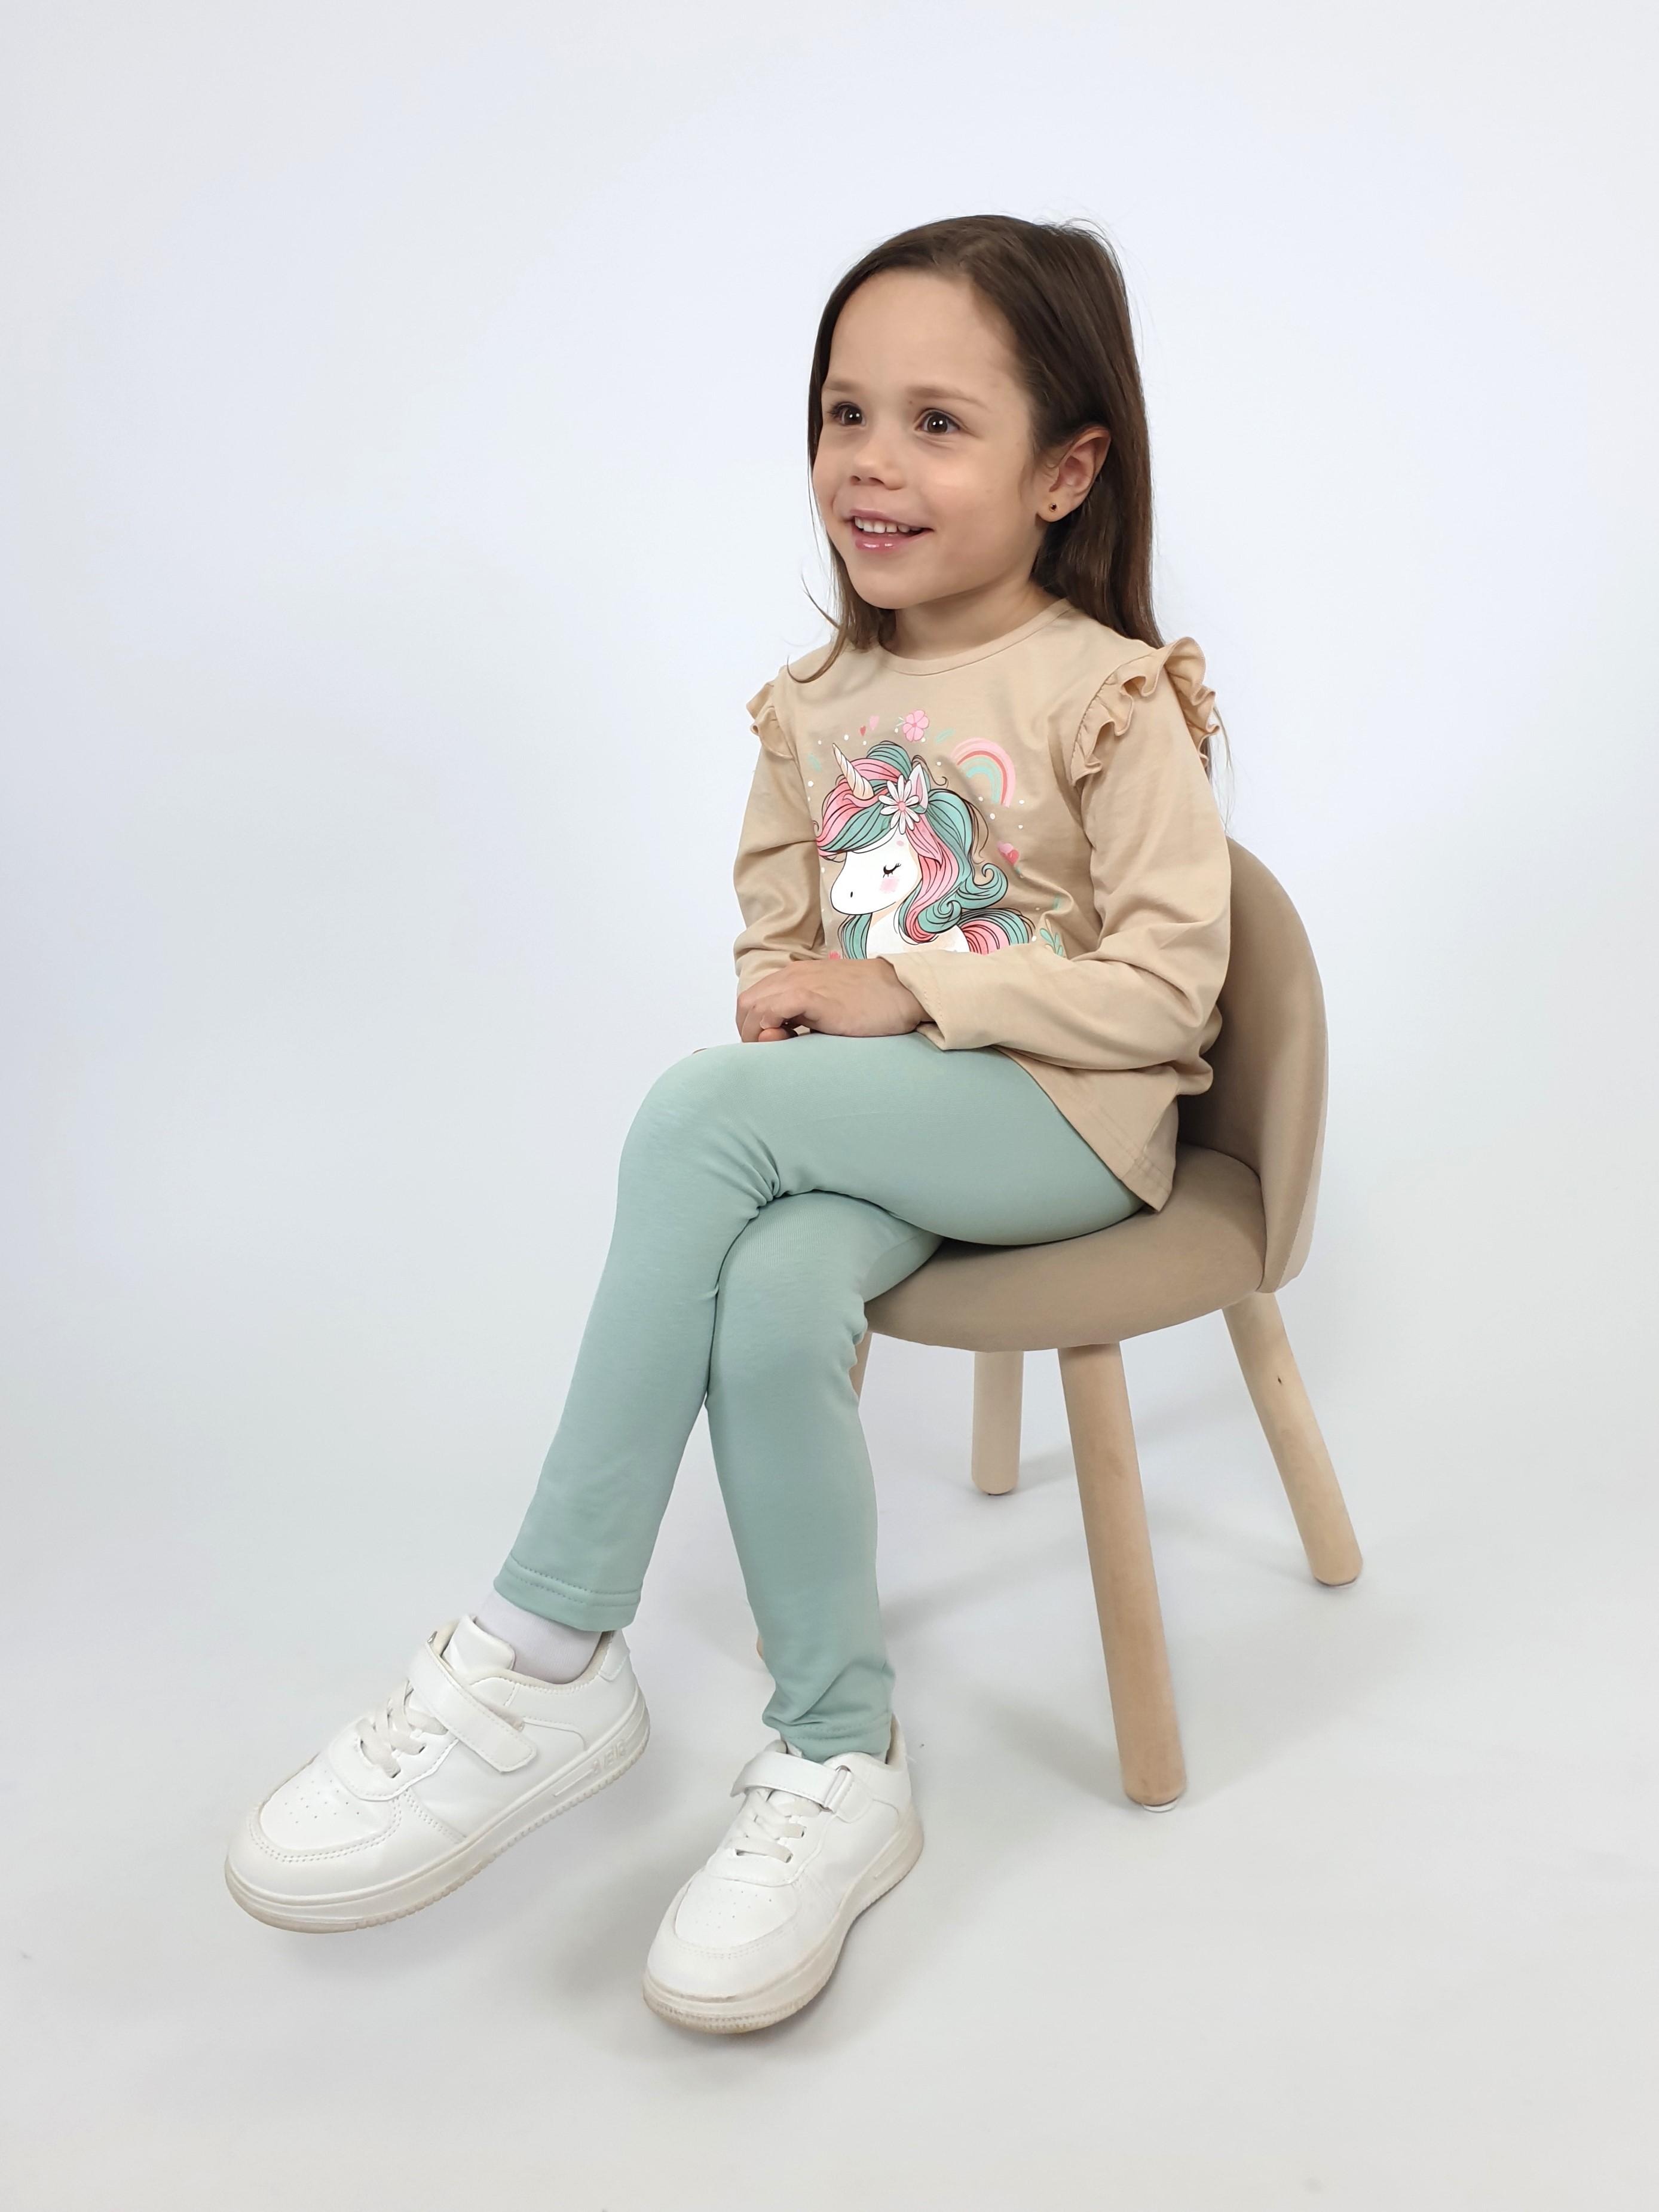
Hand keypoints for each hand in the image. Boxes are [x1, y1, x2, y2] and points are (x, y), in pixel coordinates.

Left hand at [736, 957, 926, 1043]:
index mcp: (795, 977)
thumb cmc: (872, 1003)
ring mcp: (800, 983)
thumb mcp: (829, 1011)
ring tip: (780, 1049)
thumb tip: (776, 1036)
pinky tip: (786, 1039)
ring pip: (752, 1007)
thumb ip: (801, 1019)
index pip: (753, 1000)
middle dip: (749, 1032)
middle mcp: (792, 976)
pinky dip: (768, 1026)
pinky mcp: (811, 995)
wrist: (903, 990)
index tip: (771, 1046)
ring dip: (756, 1033)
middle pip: (746, 1004)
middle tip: (772, 1052)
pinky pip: (771, 1009)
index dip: (752, 1026)